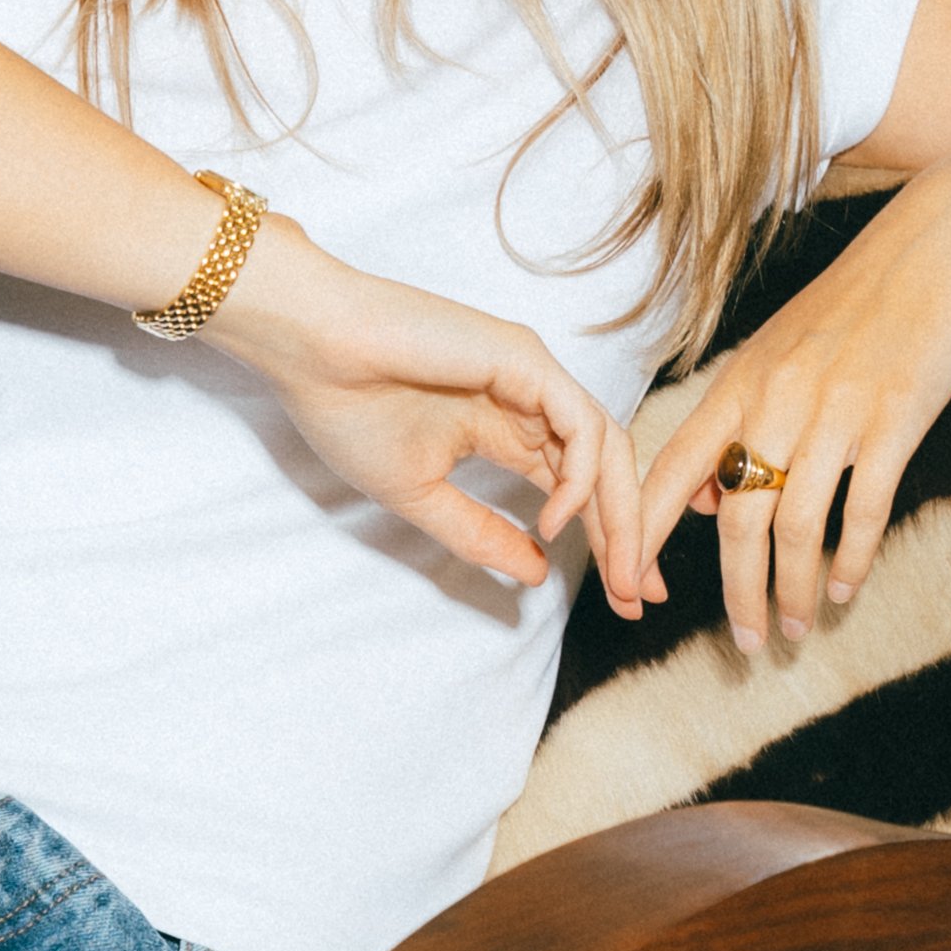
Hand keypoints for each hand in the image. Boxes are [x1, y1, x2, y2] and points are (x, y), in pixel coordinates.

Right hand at [211, 220, 647, 608]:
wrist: (311, 350)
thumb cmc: (348, 410)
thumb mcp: (421, 496)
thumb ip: (480, 534)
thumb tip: (537, 574)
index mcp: (505, 429)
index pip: (575, 489)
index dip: (604, 542)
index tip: (623, 600)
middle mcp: (530, 401)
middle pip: (607, 471)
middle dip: (628, 536)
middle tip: (639, 597)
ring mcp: (533, 377)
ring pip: (608, 446)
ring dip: (621, 514)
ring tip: (618, 570)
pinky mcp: (526, 360)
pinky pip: (580, 422)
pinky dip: (581, 475)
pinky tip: (554, 516)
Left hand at [635, 165, 950, 648]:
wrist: (941, 243)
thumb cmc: (857, 304)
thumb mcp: (778, 352)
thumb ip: (737, 423)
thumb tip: (701, 500)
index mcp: (738, 386)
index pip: (668, 474)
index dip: (641, 539)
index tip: (629, 595)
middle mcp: (776, 401)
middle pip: (734, 519)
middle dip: (735, 592)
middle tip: (744, 643)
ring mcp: (835, 410)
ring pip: (795, 526)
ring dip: (793, 589)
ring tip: (796, 628)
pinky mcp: (894, 418)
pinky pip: (862, 508)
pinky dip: (851, 558)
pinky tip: (846, 589)